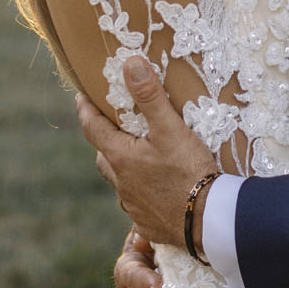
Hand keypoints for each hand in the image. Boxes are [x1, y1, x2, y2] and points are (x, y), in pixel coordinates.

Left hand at [74, 56, 220, 248]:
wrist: (207, 221)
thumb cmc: (188, 172)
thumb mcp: (171, 129)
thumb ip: (150, 96)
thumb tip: (130, 63)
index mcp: (120, 158)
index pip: (93, 128)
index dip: (85, 110)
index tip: (81, 97)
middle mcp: (121, 184)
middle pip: (103, 157)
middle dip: (105, 141)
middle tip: (114, 128)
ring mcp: (133, 206)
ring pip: (120, 183)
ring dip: (123, 169)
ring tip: (139, 159)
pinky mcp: (148, 223)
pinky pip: (137, 204)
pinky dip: (142, 193)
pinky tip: (157, 190)